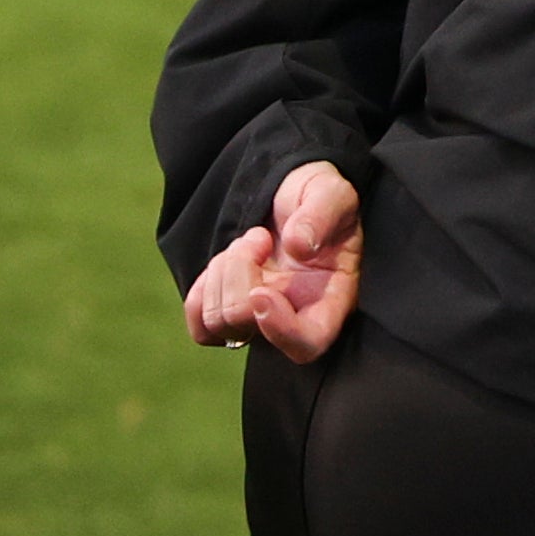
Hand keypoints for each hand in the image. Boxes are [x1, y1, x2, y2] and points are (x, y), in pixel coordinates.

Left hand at [185, 162, 361, 362]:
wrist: (287, 193)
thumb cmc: (318, 195)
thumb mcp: (331, 191)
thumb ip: (322, 213)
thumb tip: (299, 248)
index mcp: (333, 298)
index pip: (307, 344)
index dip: (280, 330)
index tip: (261, 291)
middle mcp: (297, 316)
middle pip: (248, 327)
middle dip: (239, 275)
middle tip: (257, 237)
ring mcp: (261, 318)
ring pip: (219, 322)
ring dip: (223, 272)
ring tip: (249, 241)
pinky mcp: (231, 312)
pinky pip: (200, 326)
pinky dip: (201, 294)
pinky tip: (223, 263)